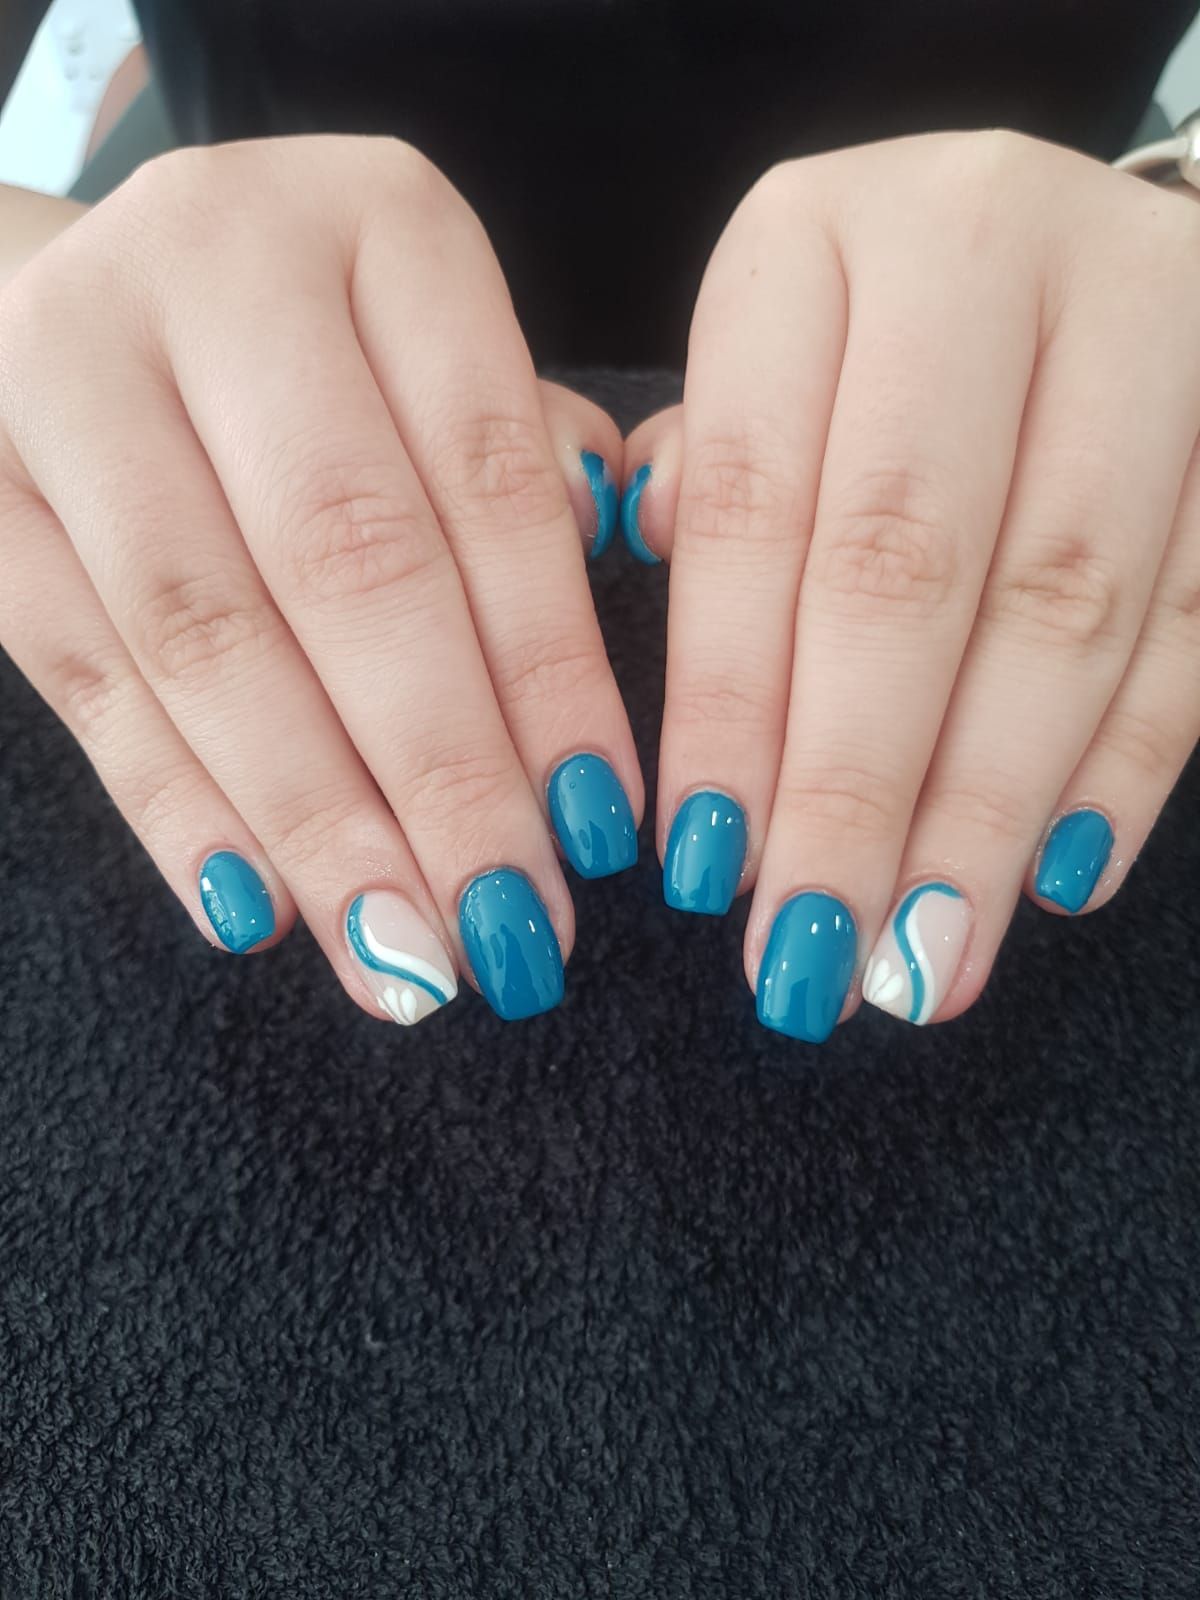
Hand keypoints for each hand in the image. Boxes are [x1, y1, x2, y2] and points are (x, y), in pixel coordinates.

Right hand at [0, 136, 639, 1024]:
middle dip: (440, 771)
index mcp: (383, 224)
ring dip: (314, 819)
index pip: (491, 481)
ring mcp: (71, 361)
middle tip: (508, 930)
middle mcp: (221, 262)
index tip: (600, 828)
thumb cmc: (325, 356)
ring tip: (403, 958)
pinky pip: (76, 665)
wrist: (101, 291)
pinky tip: (258, 911)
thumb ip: (522, 465)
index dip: (549, 671)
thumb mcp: (442, 361)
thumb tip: (600, 591)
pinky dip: (172, 802)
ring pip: (206, 631)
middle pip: (349, 561)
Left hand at [622, 130, 1199, 1037]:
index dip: (727, 704)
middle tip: (819, 956)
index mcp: (810, 240)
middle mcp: (976, 246)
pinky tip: (1059, 875)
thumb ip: (708, 487)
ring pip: (1067, 600)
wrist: (1075, 251)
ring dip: (989, 807)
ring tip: (928, 957)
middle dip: (857, 787)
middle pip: (908, 563)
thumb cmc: (875, 351)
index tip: (709, 868)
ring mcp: (1145, 307)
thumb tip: (658, 609)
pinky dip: (1132, 758)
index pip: (750, 506)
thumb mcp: (761, 377)